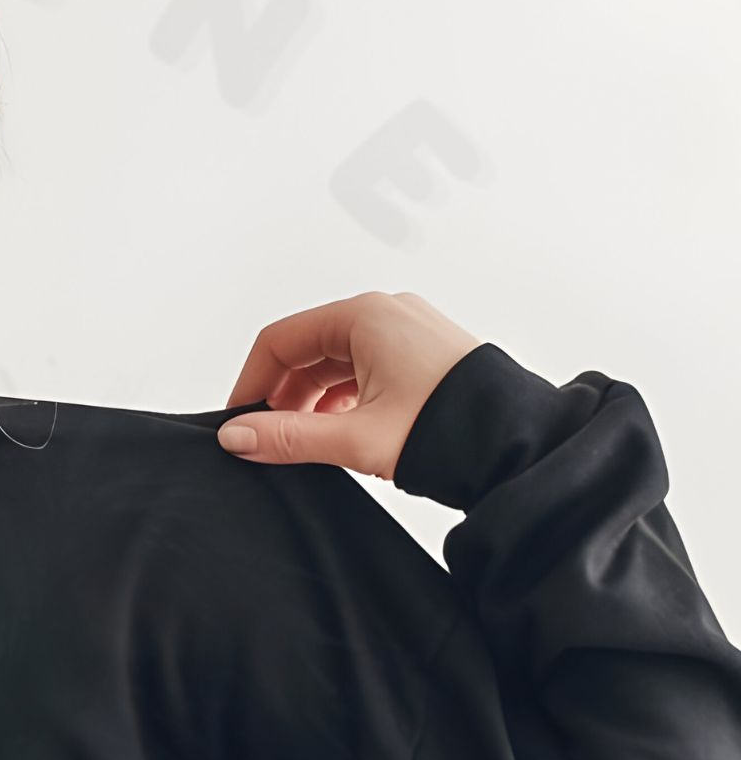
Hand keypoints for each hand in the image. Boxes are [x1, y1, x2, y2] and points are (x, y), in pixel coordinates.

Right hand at [216, 292, 480, 479]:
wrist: (522, 445)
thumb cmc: (452, 429)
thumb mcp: (354, 438)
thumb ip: (286, 437)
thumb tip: (236, 437)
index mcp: (365, 316)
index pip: (279, 339)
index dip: (250, 382)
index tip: (239, 421)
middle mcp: (386, 314)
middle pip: (306, 350)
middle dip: (282, 396)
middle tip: (271, 440)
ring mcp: (406, 332)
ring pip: (334, 363)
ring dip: (312, 402)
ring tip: (309, 444)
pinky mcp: (422, 356)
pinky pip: (363, 370)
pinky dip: (342, 400)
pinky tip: (342, 435)